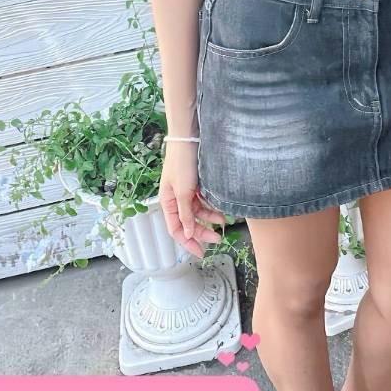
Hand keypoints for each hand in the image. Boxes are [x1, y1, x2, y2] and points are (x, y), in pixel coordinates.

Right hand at [158, 142, 226, 257]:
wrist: (190, 137)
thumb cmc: (182, 163)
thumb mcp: (183, 192)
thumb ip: (185, 214)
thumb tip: (187, 235)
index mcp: (167, 202)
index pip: (175, 229)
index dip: (187, 243)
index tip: (200, 253)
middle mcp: (176, 198)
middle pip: (189, 222)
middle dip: (202, 231)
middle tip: (218, 239)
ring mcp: (186, 190)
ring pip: (198, 212)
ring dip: (210, 218)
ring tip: (223, 220)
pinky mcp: (196, 183)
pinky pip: (204, 200)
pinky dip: (212, 206)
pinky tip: (221, 209)